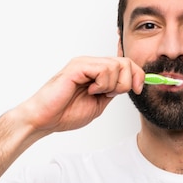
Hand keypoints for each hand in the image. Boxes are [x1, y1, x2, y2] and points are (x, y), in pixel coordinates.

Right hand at [16, 56, 144, 134]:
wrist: (44, 119)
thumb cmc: (65, 113)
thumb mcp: (99, 103)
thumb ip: (113, 92)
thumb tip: (130, 85)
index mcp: (96, 71)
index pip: (126, 63)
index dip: (138, 75)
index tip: (137, 89)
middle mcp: (91, 64)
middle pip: (125, 62)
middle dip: (126, 82)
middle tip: (110, 94)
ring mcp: (84, 64)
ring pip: (116, 66)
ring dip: (112, 85)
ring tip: (96, 93)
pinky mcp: (77, 67)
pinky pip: (103, 69)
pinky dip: (102, 84)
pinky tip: (91, 90)